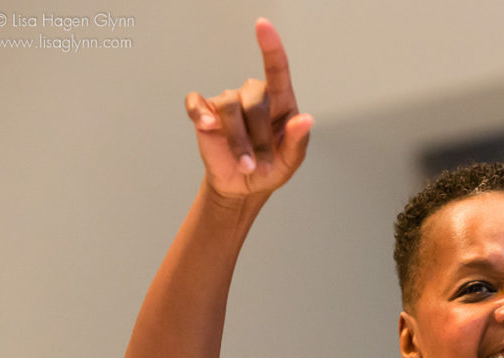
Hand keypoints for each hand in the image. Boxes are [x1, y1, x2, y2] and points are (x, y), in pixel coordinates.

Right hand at [184, 18, 312, 197]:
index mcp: (280, 102)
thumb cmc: (272, 167)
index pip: (277, 70)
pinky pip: (196, 104)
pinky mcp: (205, 113)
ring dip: (239, 141)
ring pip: (230, 108)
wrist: (244, 186)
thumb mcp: (291, 159)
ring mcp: (228, 102)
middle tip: (262, 166)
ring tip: (246, 164)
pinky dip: (199, 114)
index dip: (271, 47)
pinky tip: (206, 126)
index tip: (263, 25)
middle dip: (258, 139)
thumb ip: (298, 139)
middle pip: (254, 102)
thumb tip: (306, 119)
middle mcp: (253, 96)